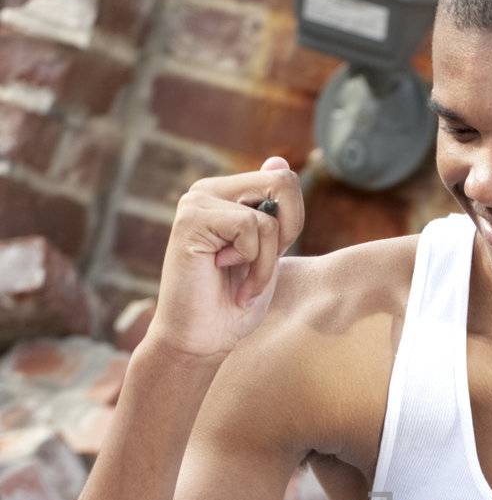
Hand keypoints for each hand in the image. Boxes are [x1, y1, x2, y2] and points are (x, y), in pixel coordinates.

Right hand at [148, 156, 304, 361]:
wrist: (200, 340)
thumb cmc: (232, 305)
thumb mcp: (266, 255)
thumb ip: (274, 213)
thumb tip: (279, 160)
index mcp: (227, 195)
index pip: (285, 179)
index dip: (292, 223)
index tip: (266, 257)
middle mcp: (210, 190)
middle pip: (284, 182)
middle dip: (284, 235)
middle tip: (256, 267)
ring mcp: (197, 201)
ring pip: (267, 217)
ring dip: (264, 262)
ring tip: (240, 282)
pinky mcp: (191, 218)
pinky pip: (250, 227)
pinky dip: (251, 263)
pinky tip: (221, 274)